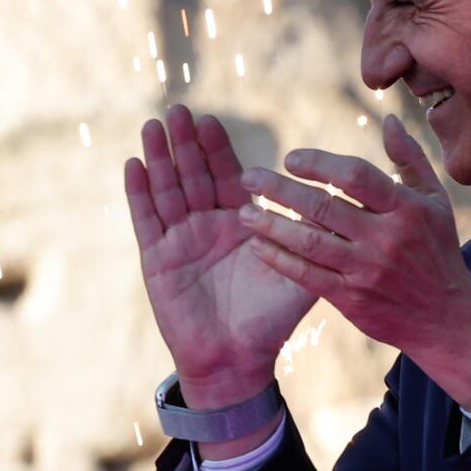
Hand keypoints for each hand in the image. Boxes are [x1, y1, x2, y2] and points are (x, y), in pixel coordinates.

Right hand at [125, 106, 318, 409]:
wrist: (236, 360)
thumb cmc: (270, 319)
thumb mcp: (299, 272)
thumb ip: (310, 237)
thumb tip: (336, 198)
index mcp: (240, 224)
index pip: (227, 176)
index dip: (217, 148)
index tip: (211, 119)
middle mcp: (206, 225)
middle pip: (193, 175)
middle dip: (185, 143)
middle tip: (179, 110)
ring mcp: (179, 240)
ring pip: (167, 189)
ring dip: (160, 157)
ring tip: (153, 125)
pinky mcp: (156, 259)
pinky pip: (145, 219)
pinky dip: (138, 192)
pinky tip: (133, 164)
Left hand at [238, 114, 470, 407]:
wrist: (447, 319)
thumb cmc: (436, 250)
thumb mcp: (434, 202)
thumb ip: (409, 159)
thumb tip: (388, 119)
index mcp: (407, 208)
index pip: (356, 176)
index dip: (319, 163)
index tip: (290, 159)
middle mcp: (386, 238)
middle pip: (323, 208)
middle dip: (280, 190)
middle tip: (248, 177)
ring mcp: (367, 270)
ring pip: (310, 242)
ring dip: (271, 225)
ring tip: (243, 212)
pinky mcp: (352, 298)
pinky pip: (307, 275)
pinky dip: (279, 259)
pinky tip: (257, 245)